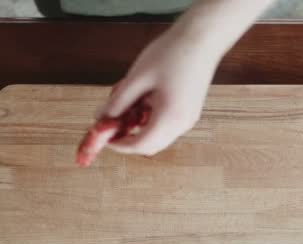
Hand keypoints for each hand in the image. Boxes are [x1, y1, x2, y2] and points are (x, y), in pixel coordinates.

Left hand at [97, 27, 220, 155]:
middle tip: (110, 122)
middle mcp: (182, 124)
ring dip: (137, 127)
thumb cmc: (172, 53)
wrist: (202, 38)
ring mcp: (188, 119)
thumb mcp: (137, 78)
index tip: (103, 136)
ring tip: (127, 102)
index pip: (140, 145)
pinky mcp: (189, 111)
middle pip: (149, 145)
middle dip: (127, 137)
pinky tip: (142, 98)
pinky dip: (149, 119)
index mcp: (170, 118)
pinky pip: (165, 124)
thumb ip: (117, 102)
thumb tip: (100, 118)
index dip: (118, 145)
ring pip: (157, 135)